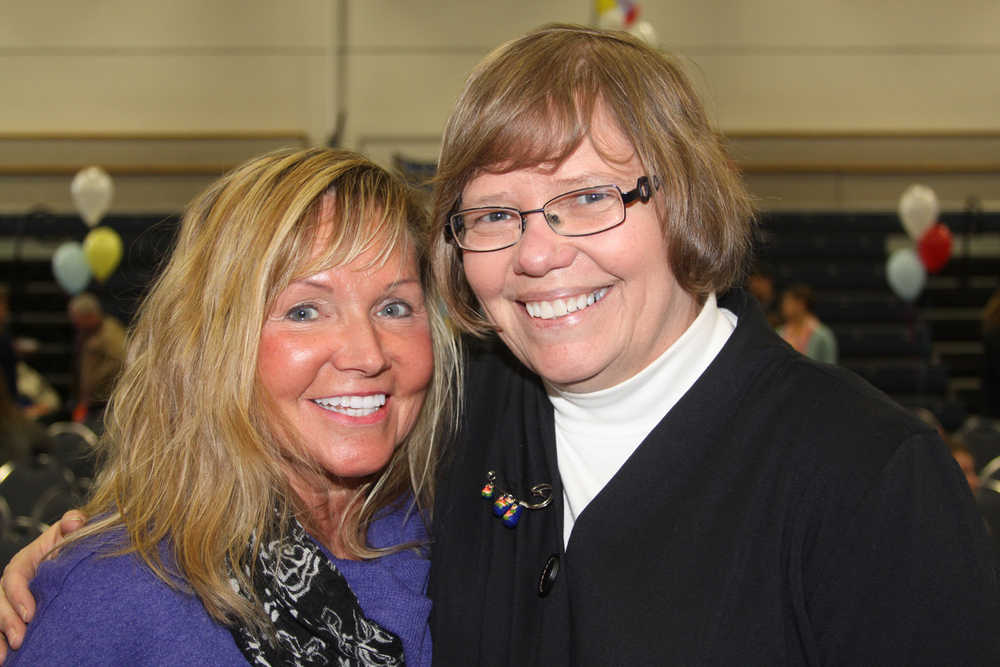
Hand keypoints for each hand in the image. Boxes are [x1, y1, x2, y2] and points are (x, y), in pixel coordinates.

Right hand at [0, 511, 85, 661]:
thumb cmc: (70, 548)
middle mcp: (12, 584)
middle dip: (6, 621)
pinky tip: (5, 660)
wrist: (77, 565)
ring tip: (7, 655)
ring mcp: (11, 602)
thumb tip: (74, 522)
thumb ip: (73, 525)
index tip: (31, 613)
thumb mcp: (70, 534)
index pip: (13, 577)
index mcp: (24, 562)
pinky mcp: (15, 617)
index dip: (18, 595)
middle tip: (19, 639)